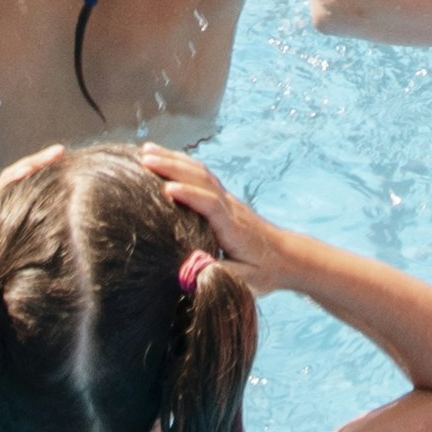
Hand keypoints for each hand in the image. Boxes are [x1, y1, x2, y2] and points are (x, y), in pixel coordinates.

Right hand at [134, 145, 266, 272]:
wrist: (286, 256)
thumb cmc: (264, 271)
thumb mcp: (245, 281)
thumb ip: (220, 275)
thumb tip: (190, 272)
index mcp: (233, 228)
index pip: (211, 206)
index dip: (191, 196)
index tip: (167, 189)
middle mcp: (229, 208)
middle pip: (202, 180)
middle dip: (173, 167)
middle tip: (144, 159)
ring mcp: (227, 200)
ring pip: (200, 174)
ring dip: (174, 160)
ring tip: (147, 150)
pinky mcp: (224, 200)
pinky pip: (201, 177)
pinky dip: (182, 165)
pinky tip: (166, 160)